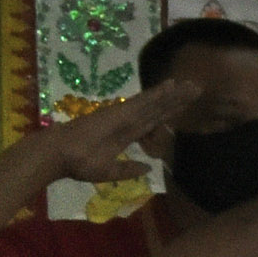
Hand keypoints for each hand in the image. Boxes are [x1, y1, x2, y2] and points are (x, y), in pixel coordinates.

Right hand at [40, 82, 190, 186]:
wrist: (59, 155)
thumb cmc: (78, 164)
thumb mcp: (109, 172)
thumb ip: (128, 170)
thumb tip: (147, 170)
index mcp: (126, 135)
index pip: (154, 122)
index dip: (169, 113)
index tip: (186, 106)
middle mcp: (128, 122)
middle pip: (158, 109)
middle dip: (178, 100)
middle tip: (197, 88)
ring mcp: (124, 115)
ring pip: (154, 103)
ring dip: (173, 94)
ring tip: (192, 84)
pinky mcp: (119, 113)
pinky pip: (142, 102)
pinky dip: (157, 94)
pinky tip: (170, 87)